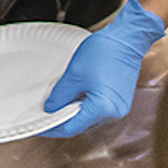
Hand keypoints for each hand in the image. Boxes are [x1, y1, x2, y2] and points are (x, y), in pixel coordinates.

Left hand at [42, 1, 166, 137]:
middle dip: (63, 120)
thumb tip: (50, 108)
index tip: (41, 125)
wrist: (127, 39)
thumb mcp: (74, 74)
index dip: (53, 128)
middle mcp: (113, 113)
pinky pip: (100, 109)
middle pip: (82, 125)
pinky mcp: (121, 100)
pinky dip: (86, 106)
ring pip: (90, 117)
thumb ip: (59, 95)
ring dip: (75, 112)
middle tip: (47, 113)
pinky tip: (75, 97)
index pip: (71, 128)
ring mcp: (119, 107)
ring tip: (59, 104)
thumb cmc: (105, 51)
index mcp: (101, 108)